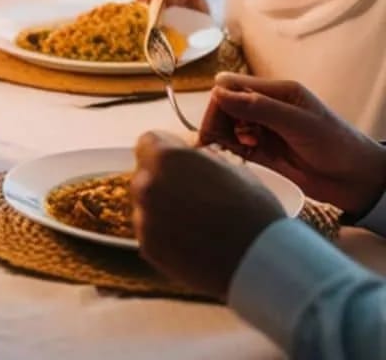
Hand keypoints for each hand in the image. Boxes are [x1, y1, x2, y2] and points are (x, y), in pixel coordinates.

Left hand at [132, 130, 284, 298]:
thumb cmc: (253, 213)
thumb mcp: (232, 169)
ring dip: (164, 207)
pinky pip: (151, 231)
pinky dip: (166, 233)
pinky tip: (194, 240)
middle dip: (166, 179)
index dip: (168, 149)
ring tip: (198, 222)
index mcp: (166, 158)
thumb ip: (202, 159)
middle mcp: (147, 184)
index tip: (182, 161)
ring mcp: (144, 217)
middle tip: (194, 194)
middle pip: (147, 173)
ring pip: (147, 204)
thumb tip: (196, 158)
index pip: (149, 141)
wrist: (260, 262)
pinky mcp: (148, 246)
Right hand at [198, 73, 385, 215]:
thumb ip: (259, 107)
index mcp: (277, 92)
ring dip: (224, 136)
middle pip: (225, 106)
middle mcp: (266, 108)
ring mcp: (263, 130)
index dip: (219, 101)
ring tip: (242, 148)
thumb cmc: (337, 145)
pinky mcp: (261, 152)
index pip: (232, 85)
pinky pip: (234, 145)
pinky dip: (229, 150)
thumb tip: (217, 93)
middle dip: (218, 121)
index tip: (216, 122)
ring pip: (226, 126)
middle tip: (216, 141)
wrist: (357, 181)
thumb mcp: (298, 122)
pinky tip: (242, 156)